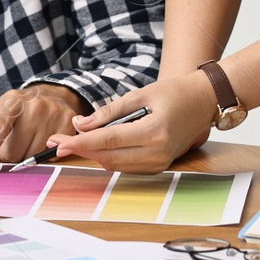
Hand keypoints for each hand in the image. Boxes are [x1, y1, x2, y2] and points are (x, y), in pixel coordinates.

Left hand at [0, 84, 88, 174]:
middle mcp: (35, 106)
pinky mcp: (69, 125)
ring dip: (27, 155)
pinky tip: (44, 139)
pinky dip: (44, 154)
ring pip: (31, 159)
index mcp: (12, 101)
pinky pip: (50, 158)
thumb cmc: (18, 110)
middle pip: (13, 153)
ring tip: (31, 138)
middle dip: (10, 153)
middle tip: (16, 138)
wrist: (52, 96)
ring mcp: (54, 115)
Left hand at [45, 72, 217, 173]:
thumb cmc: (174, 93)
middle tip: (56, 142)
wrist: (203, 102)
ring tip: (72, 140)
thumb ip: (109, 112)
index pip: (107, 141)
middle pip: (108, 158)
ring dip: (92, 154)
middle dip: (80, 150)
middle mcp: (157, 153)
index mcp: (154, 132)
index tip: (57, 142)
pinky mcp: (159, 166)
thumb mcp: (139, 94)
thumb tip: (80, 124)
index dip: (79, 142)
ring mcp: (159, 163)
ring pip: (115, 165)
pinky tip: (97, 145)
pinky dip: (109, 157)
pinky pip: (126, 166)